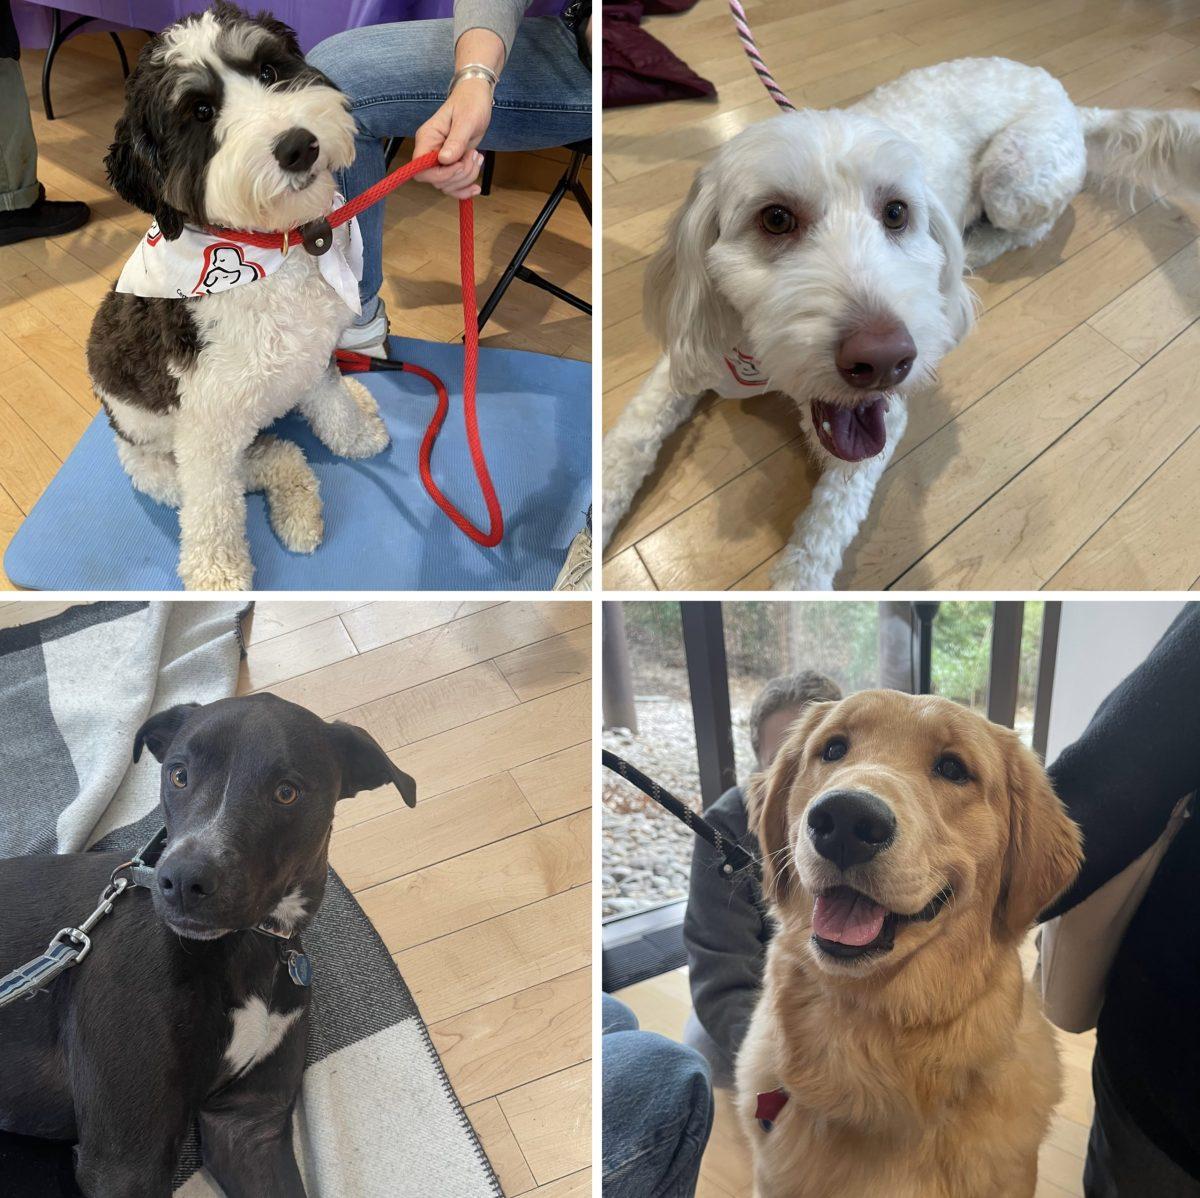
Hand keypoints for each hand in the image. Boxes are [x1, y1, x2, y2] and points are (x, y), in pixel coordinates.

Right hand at [413, 78, 492, 198]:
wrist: (476, 97)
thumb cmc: (470, 103)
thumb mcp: (466, 120)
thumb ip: (456, 141)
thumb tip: (444, 160)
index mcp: (427, 139)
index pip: (420, 169)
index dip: (440, 175)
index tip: (459, 165)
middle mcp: (429, 151)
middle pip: (436, 181)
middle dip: (459, 175)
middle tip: (474, 156)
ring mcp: (439, 160)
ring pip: (447, 185)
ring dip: (466, 178)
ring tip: (478, 158)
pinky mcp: (451, 165)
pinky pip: (453, 186)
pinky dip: (465, 190)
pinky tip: (476, 188)